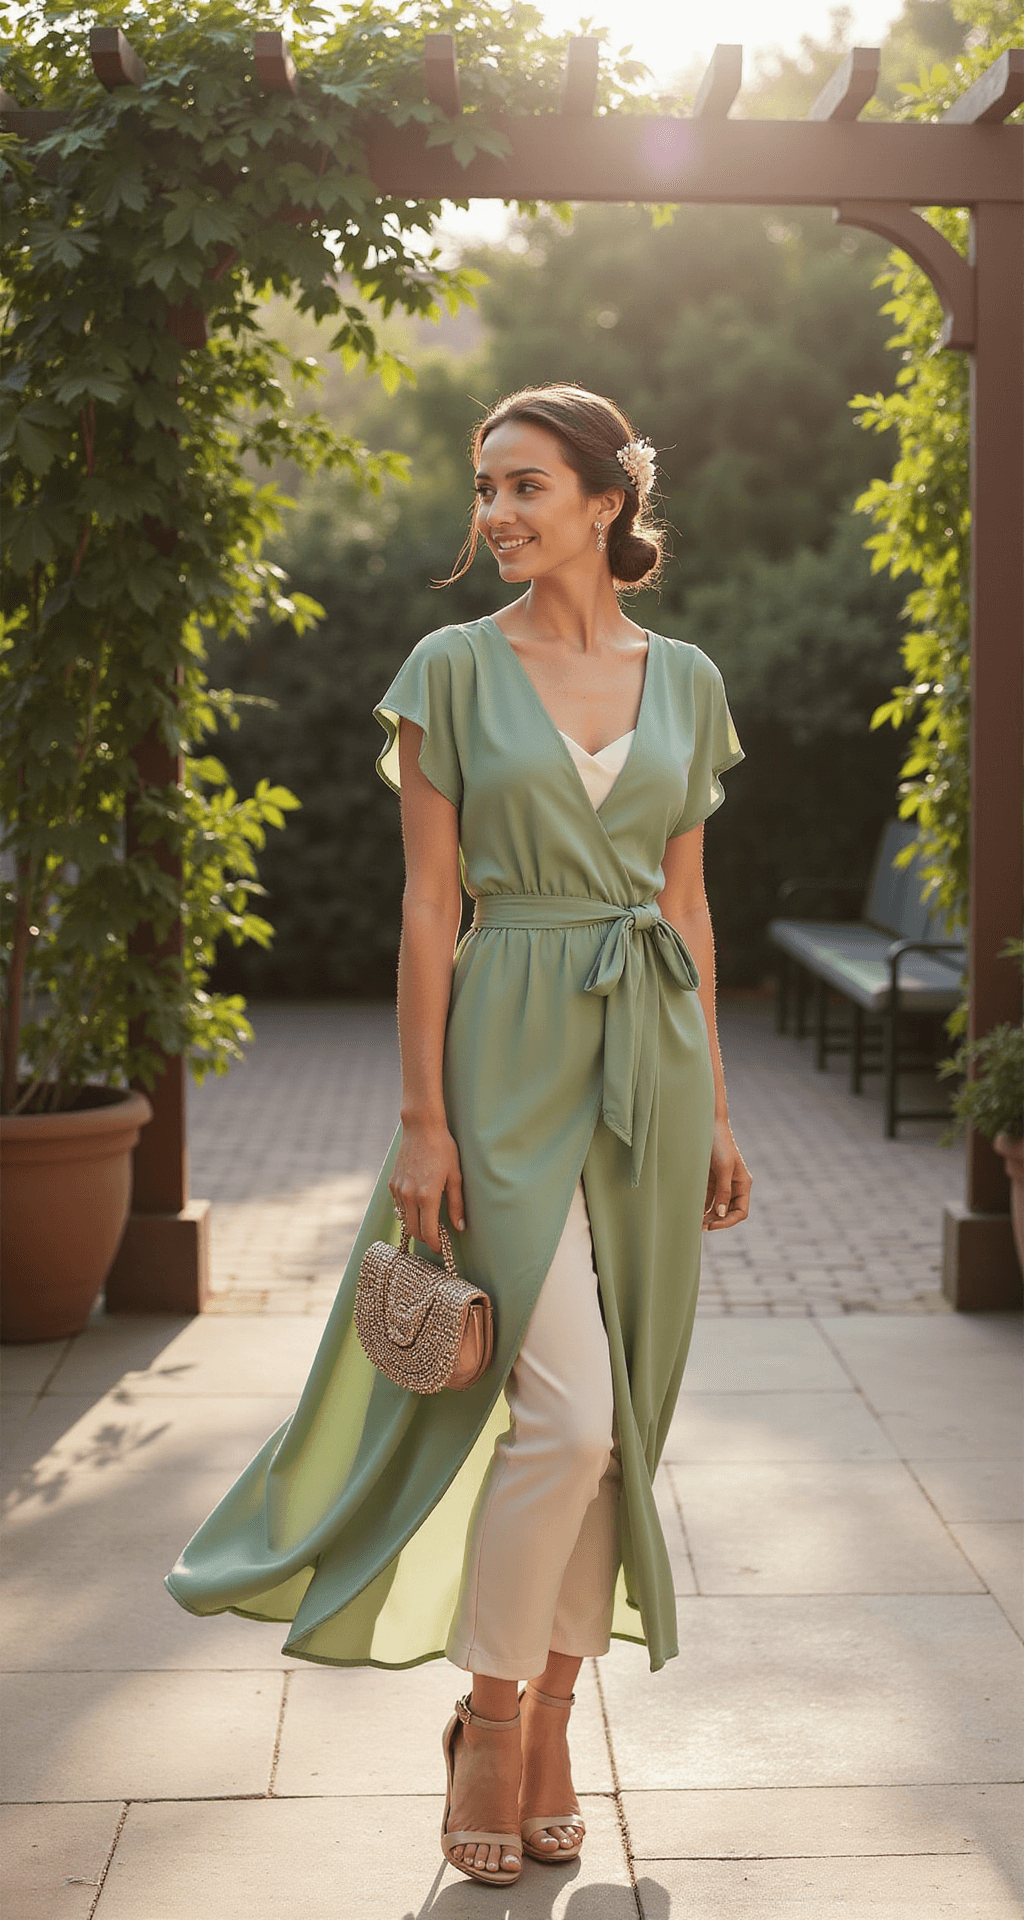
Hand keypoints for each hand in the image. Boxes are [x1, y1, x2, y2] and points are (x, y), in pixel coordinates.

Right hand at [389, 1117, 466, 1252]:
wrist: (421, 1128)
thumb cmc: (443, 1150)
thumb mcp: (455, 1176)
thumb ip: (456, 1204)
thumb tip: (460, 1227)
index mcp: (427, 1197)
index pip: (428, 1233)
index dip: (435, 1245)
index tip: (441, 1249)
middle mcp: (409, 1196)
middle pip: (414, 1231)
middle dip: (425, 1237)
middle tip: (437, 1236)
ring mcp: (398, 1190)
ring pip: (404, 1219)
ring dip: (415, 1224)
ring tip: (429, 1219)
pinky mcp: (392, 1184)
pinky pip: (399, 1206)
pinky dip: (408, 1210)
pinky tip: (419, 1202)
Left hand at [703, 1118, 750, 1230]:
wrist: (707, 1125)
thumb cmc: (719, 1144)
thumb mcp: (723, 1168)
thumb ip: (723, 1192)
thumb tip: (721, 1214)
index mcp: (743, 1184)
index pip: (740, 1212)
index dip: (728, 1222)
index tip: (712, 1225)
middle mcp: (734, 1186)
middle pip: (729, 1212)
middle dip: (717, 1221)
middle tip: (701, 1227)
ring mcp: (721, 1183)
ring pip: (716, 1207)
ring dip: (707, 1216)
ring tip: (694, 1222)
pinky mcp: (709, 1179)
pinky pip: (707, 1198)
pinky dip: (701, 1206)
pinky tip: (692, 1211)